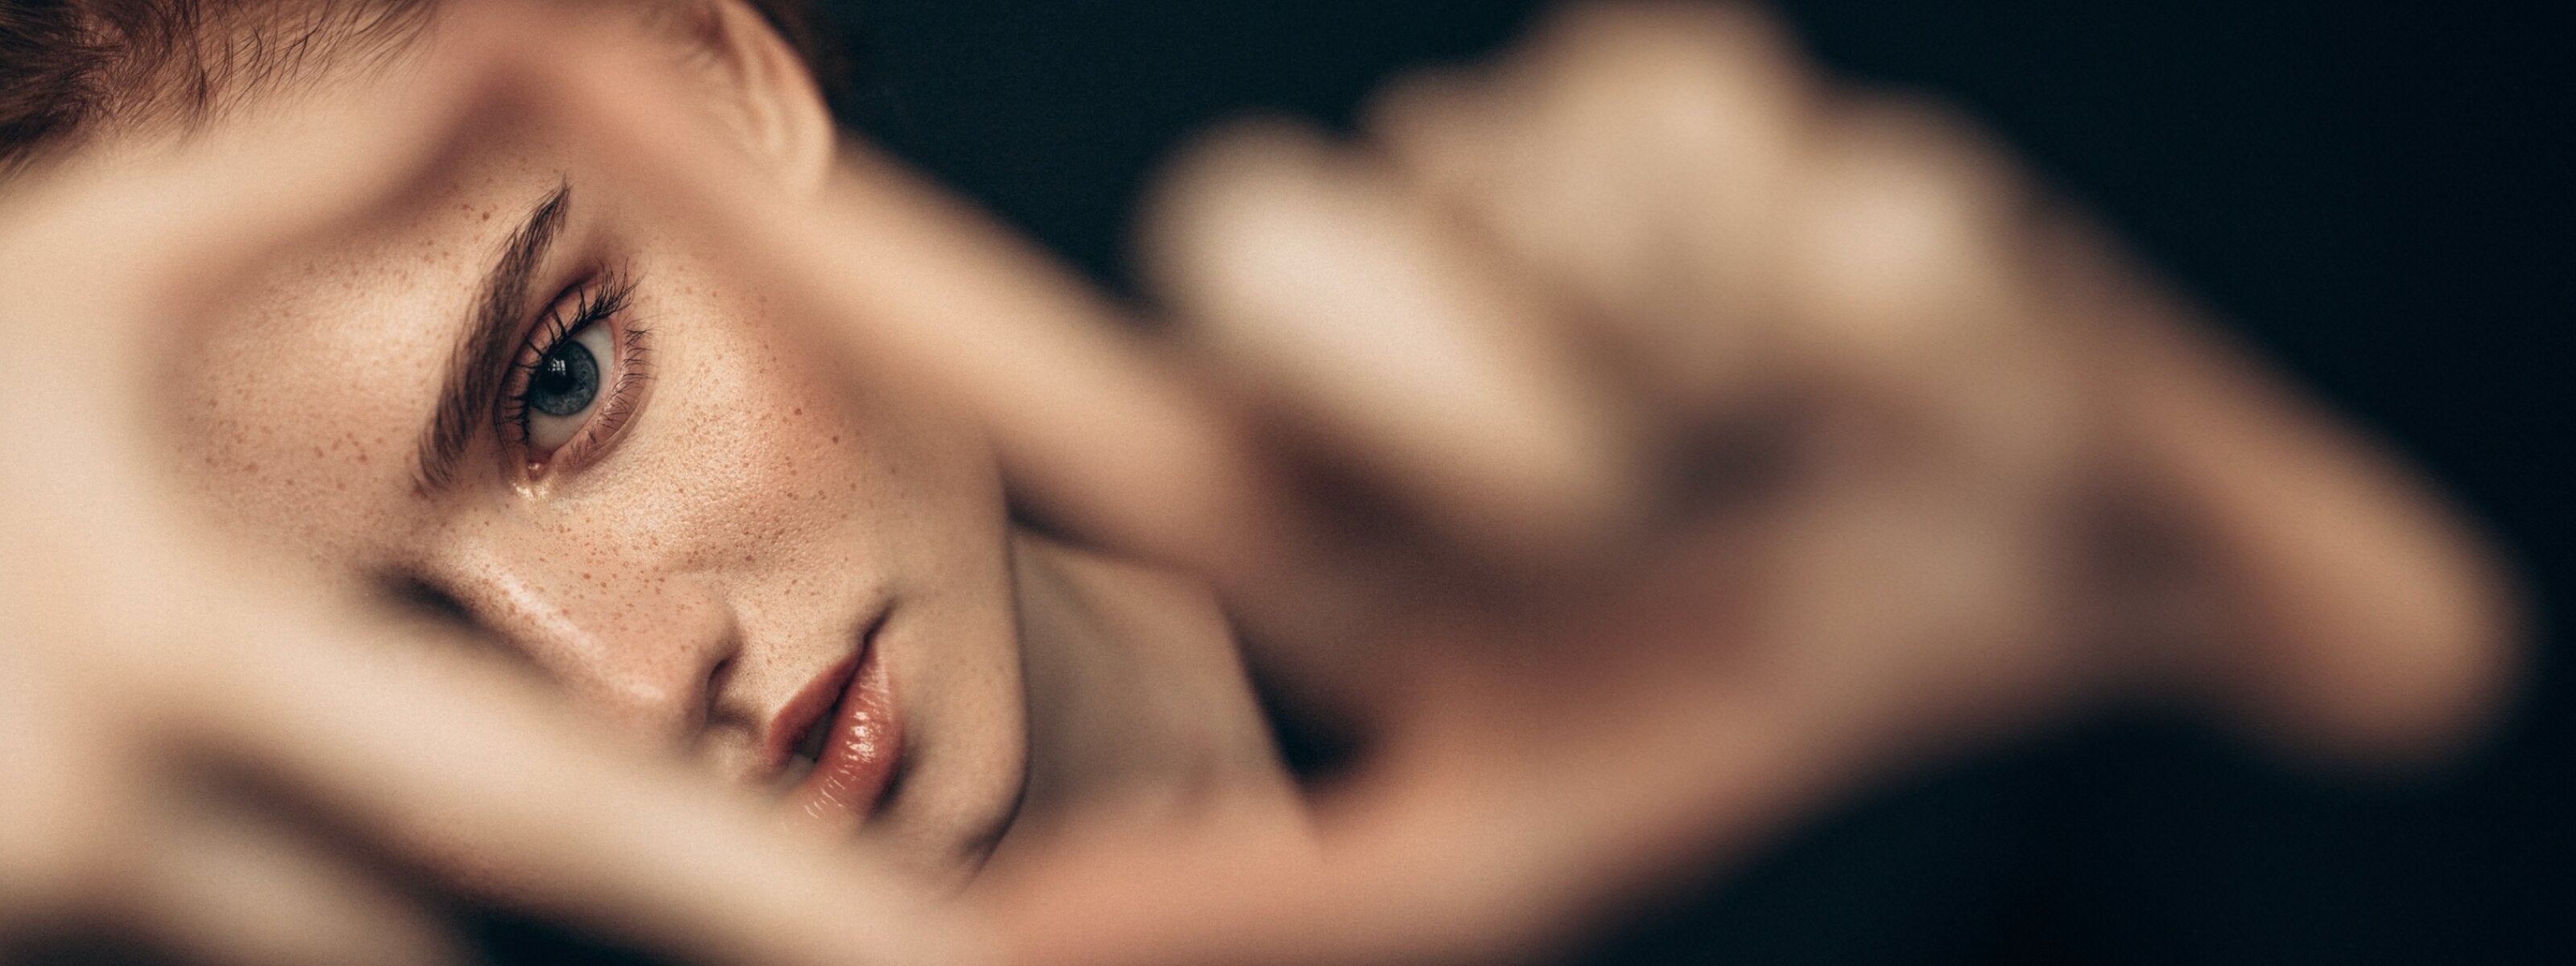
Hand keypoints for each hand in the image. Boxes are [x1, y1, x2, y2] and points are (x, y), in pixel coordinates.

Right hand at [0, 11, 953, 964]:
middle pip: (461, 933)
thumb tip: (518, 34)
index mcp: (193, 649)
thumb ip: (310, 178)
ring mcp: (53, 905)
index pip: (538, 798)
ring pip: (354, 963)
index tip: (951, 948)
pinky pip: (237, 960)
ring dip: (447, 910)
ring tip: (597, 860)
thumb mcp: (76, 273)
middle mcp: (126, 821)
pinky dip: (314, 921)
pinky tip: (323, 851)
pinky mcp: (15, 941)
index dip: (761, 891)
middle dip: (701, 946)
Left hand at [924, 4, 2521, 962]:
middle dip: (1457, 374)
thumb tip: (987, 953)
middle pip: (1273, 237)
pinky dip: (1804, 236)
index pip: (1052, 377)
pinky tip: (1872, 301)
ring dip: (1684, 329)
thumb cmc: (1798, 690)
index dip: (850, 264)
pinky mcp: (1669, 78)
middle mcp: (1385, 328)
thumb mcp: (1536, 837)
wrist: (2089, 556)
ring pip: (1512, 174)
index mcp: (1322, 511)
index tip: (559, 94)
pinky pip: (1678, 98)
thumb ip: (1262, 910)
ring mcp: (1522, 186)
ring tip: (1812, 411)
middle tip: (1633, 495)